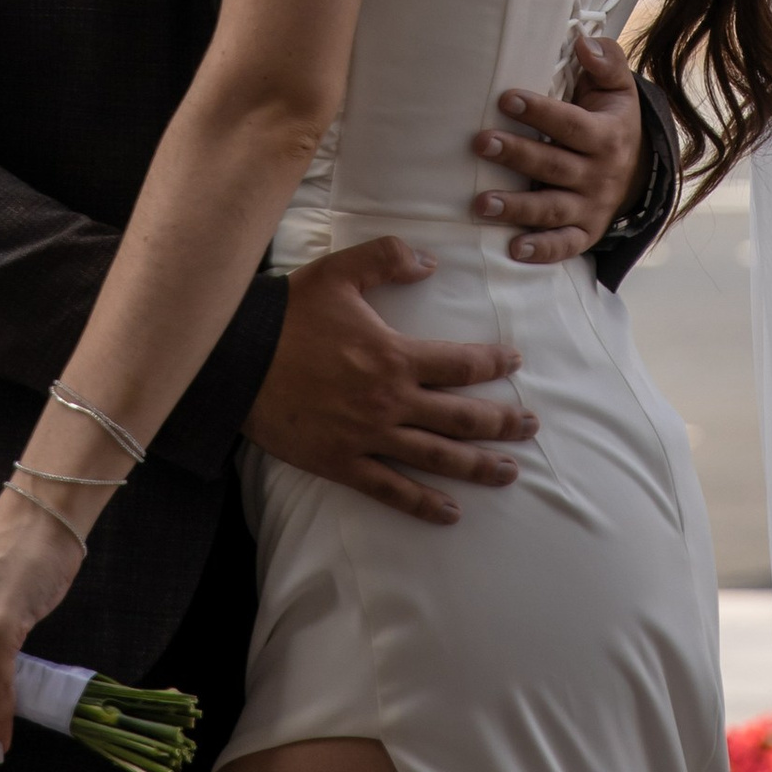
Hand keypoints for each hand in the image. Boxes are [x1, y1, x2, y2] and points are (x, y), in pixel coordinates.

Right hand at [244, 238, 537, 524]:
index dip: (493, 364)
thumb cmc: (290, 314)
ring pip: (437, 458)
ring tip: (510, 472)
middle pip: (461, 417)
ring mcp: (369, 437)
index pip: (460, 364)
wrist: (239, 360)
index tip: (515, 362)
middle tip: (532, 426)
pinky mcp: (343, 464)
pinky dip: (424, 504)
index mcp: (394, 355)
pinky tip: (451, 512)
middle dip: (502, 422)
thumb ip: (389, 258)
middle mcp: (391, 401)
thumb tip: (432, 262)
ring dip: (478, 466)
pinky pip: (392, 489)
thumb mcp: (341, 271)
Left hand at [472, 29, 642, 259]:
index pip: (570, 124)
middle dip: (517, 155)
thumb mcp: (619, 87)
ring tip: (481, 203)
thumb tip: (583, 42)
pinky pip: (565, 246)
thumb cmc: (612, 118)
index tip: (505, 98)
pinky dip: (542, 251)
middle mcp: (599, 174)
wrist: (640, 169)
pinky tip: (513, 249)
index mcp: (606, 135)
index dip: (539, 112)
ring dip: (517, 208)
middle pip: (554, 167)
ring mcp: (592, 207)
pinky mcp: (586, 233)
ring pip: (553, 210)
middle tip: (480, 143)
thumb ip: (606, 60)